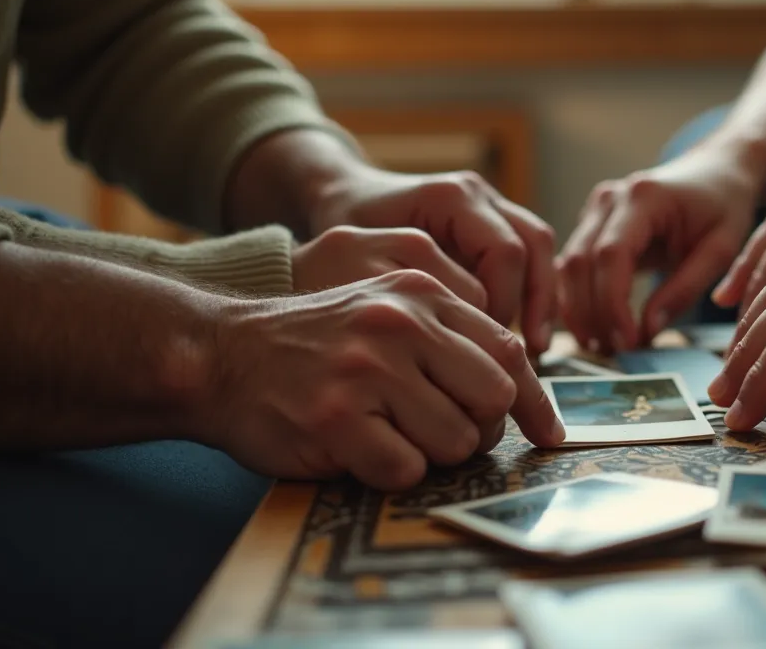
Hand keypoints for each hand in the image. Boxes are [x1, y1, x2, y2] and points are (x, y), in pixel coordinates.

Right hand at [202, 270, 566, 490]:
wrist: (218, 354)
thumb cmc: (315, 344)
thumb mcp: (386, 310)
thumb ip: (451, 337)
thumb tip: (521, 392)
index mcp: (421, 292)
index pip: (509, 350)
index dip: (533, 401)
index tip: (548, 434)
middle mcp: (400, 323)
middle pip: (493, 398)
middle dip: (477, 430)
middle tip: (440, 435)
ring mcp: (368, 370)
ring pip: (457, 441)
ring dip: (431, 454)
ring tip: (387, 435)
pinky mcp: (338, 419)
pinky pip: (407, 469)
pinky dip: (390, 472)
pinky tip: (358, 451)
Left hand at [309, 167, 556, 354]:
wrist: (343, 194)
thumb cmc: (345, 227)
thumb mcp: (361, 256)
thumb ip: (407, 290)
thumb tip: (450, 336)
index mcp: (451, 198)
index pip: (504, 251)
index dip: (505, 302)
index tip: (484, 343)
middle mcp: (478, 195)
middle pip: (533, 244)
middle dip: (534, 303)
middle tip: (524, 355)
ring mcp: (490, 205)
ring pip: (540, 246)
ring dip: (543, 299)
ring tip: (536, 349)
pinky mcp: (493, 223)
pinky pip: (530, 254)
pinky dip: (533, 293)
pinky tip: (526, 334)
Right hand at [557, 142, 765, 353]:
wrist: (717, 170)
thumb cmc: (724, 206)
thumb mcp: (720, 249)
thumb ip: (684, 289)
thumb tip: (647, 331)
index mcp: (643, 197)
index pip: (611, 256)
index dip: (612, 304)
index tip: (627, 341)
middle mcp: (609, 198)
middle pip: (579, 263)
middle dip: (592, 314)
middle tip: (612, 353)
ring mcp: (595, 209)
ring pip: (568, 267)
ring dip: (579, 311)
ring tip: (601, 347)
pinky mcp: (592, 223)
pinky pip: (573, 266)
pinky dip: (579, 299)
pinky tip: (594, 328)